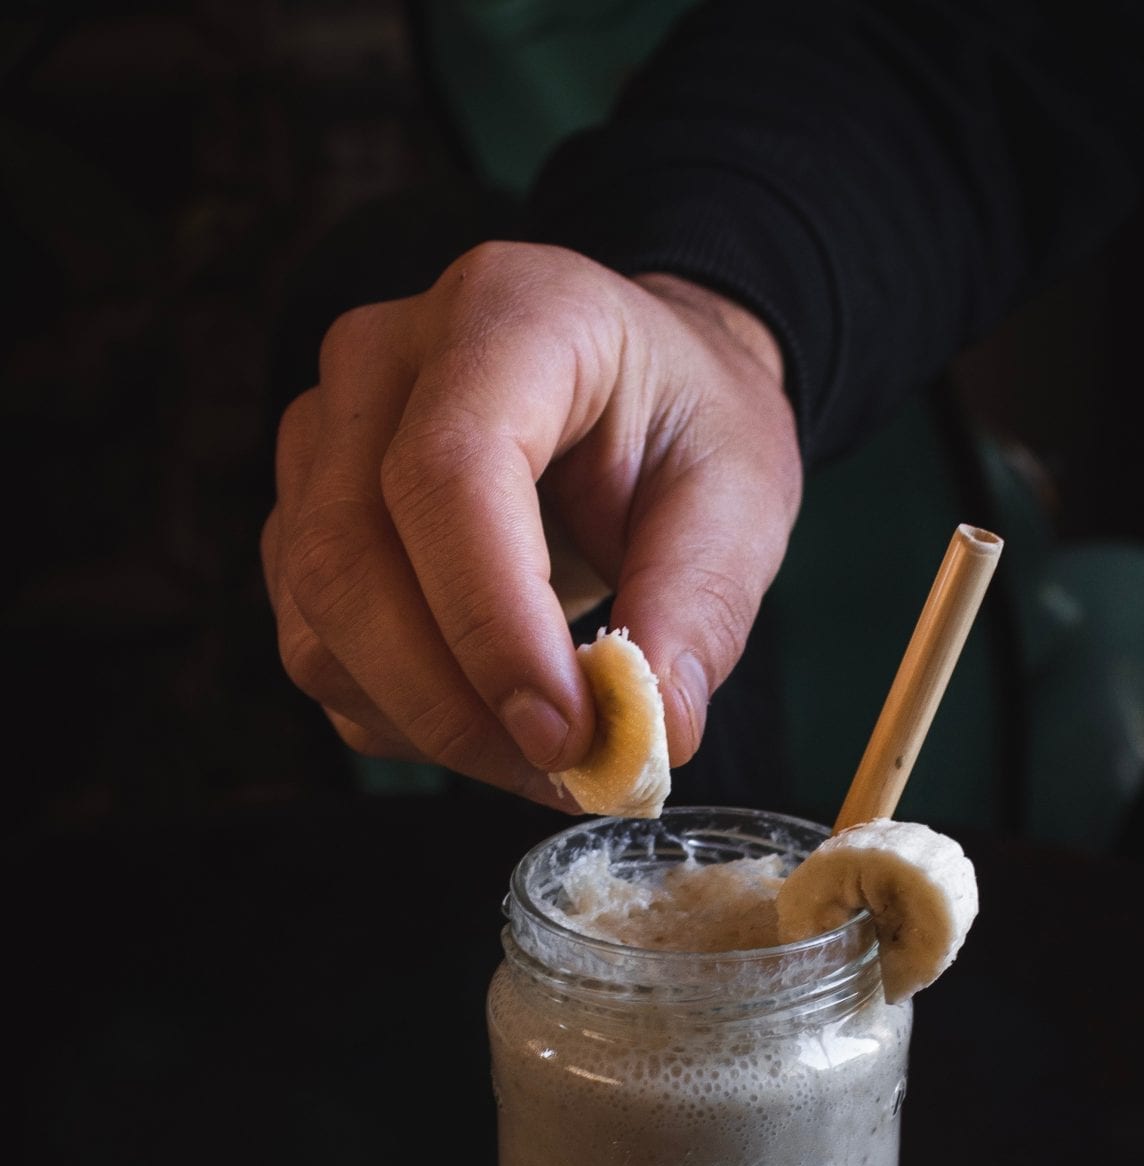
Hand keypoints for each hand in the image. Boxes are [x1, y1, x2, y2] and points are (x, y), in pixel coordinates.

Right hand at [260, 242, 801, 802]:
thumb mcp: (739, 496)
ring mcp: (318, 443)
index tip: (567, 732)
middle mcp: (379, 362)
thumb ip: (700, 608)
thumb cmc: (683, 427)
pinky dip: (403, 723)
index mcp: (503, 315)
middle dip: (453, 704)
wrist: (635, 392)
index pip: (446, 472)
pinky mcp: (302, 525)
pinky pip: (319, 657)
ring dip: (429, 726)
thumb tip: (654, 737)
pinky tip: (492, 723)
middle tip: (566, 771)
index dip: (492, 622)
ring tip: (546, 755)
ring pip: (318, 625)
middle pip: (347, 558)